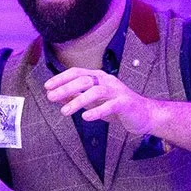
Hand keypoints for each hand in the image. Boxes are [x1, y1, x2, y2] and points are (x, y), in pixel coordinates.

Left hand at [45, 68, 161, 134]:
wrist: (143, 114)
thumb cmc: (116, 107)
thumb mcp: (93, 102)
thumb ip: (76, 97)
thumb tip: (57, 95)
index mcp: (98, 78)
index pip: (77, 73)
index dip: (61, 78)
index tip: (47, 87)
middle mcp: (107, 81)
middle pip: (84, 80)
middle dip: (65, 88)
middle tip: (51, 97)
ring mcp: (117, 91)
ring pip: (95, 91)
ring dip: (78, 101)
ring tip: (64, 112)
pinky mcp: (125, 103)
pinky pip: (110, 106)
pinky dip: (97, 111)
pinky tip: (86, 117)